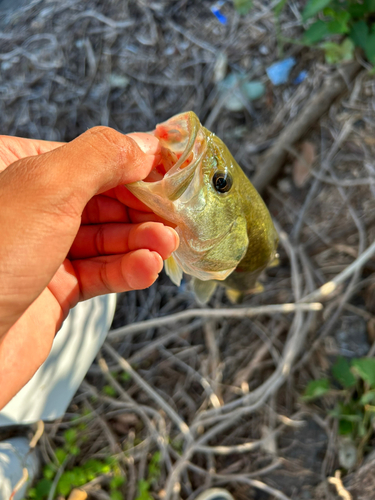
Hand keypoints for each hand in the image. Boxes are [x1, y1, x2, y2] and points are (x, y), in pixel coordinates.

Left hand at [0, 127, 178, 408]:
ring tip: (166, 245)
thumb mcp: (49, 188)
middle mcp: (33, 207)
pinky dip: (127, 270)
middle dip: (143, 208)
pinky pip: (101, 273)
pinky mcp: (56, 289)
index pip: (93, 157)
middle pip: (106, 199)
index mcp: (19, 167)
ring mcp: (44, 250)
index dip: (137, 164)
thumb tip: (147, 145)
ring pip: (107, 238)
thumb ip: (101, 157)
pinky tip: (147, 269)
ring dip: (141, 241)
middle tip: (175, 218)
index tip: (175, 174)